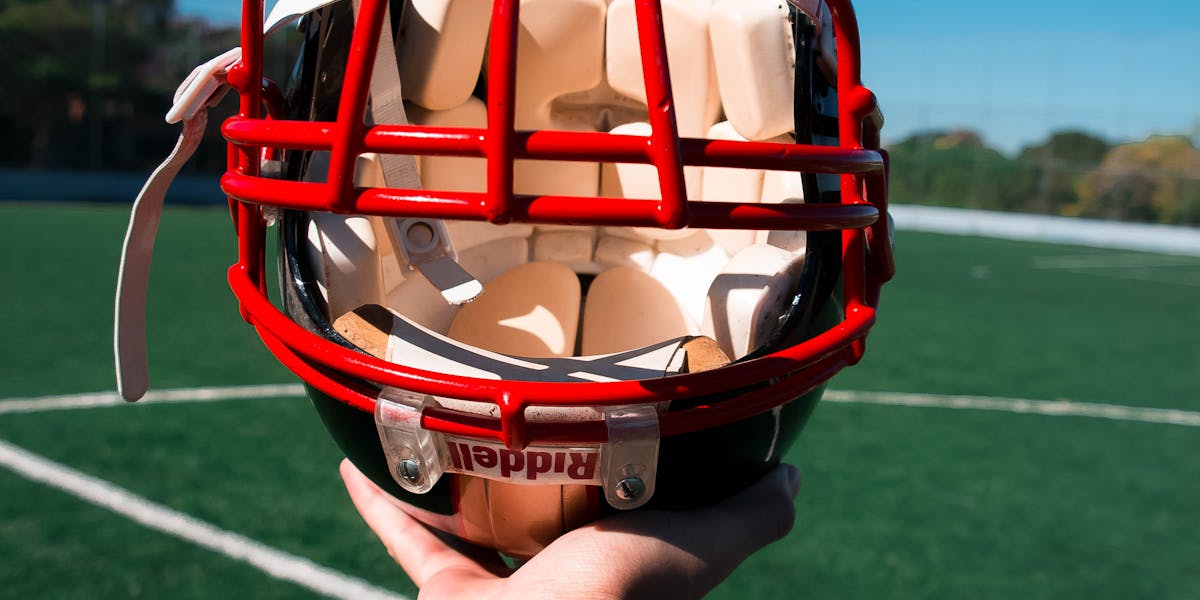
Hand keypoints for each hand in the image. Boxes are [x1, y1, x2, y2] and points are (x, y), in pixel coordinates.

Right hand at [340, 459, 802, 598]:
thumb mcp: (697, 547)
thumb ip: (748, 517)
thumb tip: (792, 475)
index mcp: (623, 568)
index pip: (634, 520)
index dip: (633, 477)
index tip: (619, 422)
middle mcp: (563, 582)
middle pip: (544, 516)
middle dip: (534, 470)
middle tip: (517, 405)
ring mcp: (501, 593)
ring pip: (470, 524)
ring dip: (449, 477)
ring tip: (433, 418)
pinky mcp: (446, 596)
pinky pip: (408, 537)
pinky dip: (382, 502)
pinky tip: (360, 457)